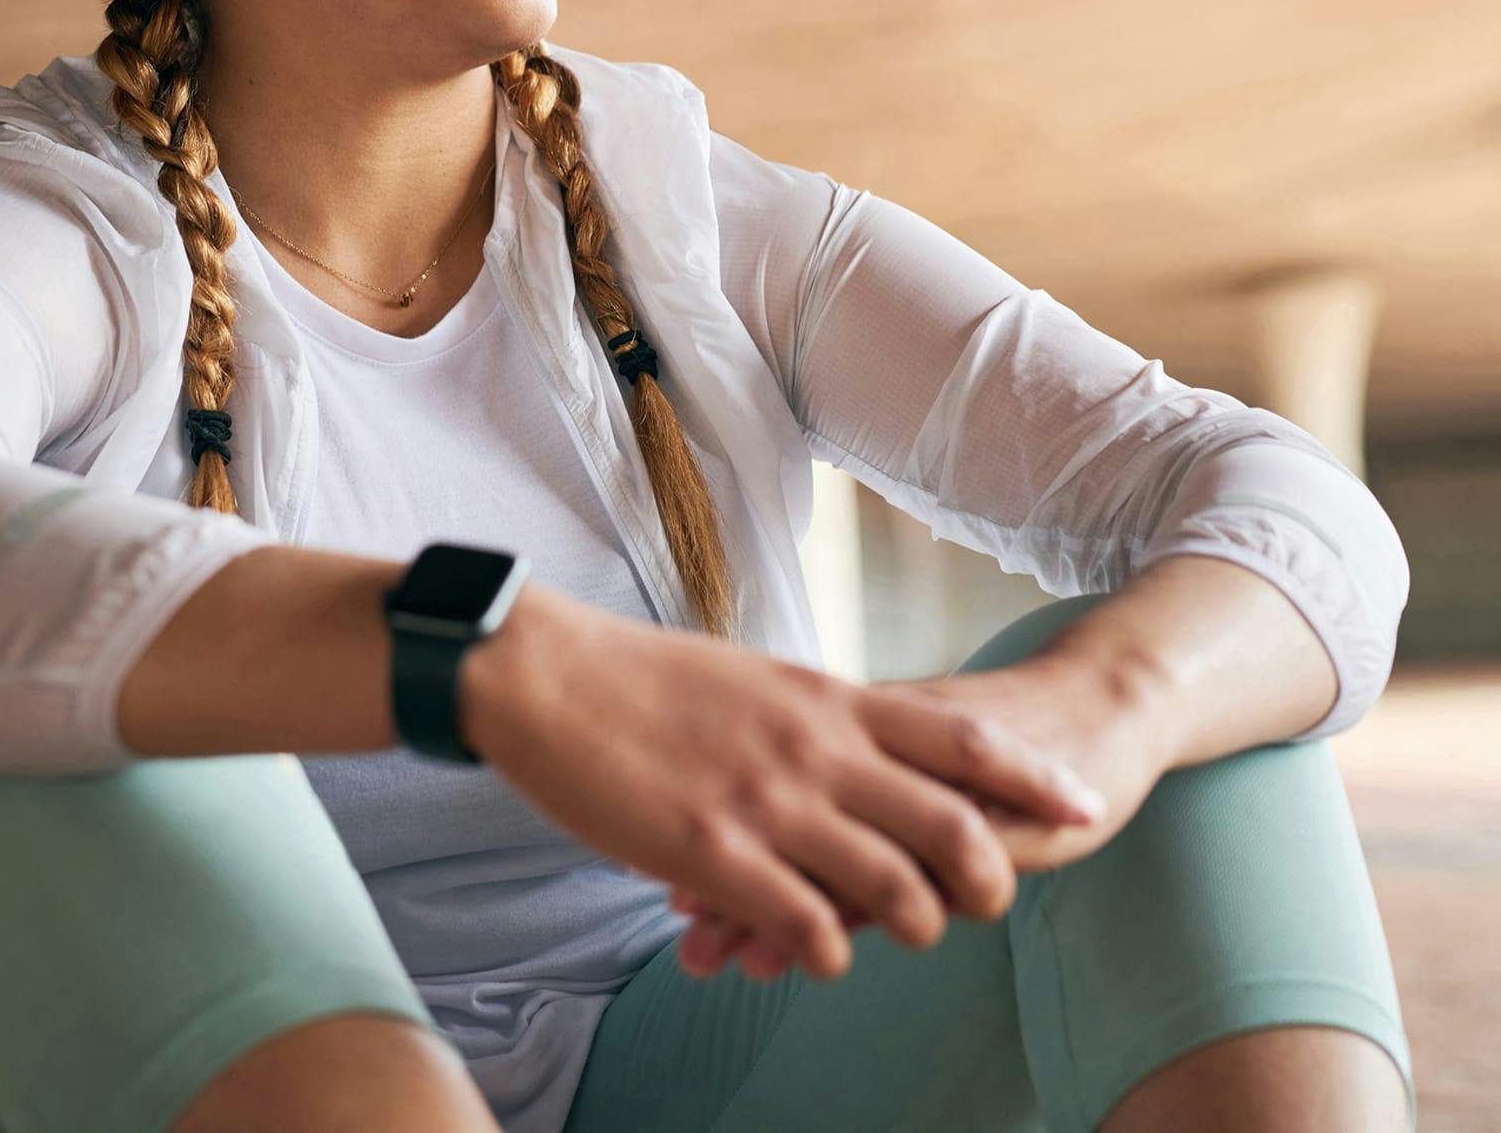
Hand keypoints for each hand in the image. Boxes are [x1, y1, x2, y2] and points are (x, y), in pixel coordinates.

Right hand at [459, 586, 1116, 981]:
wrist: (545, 675)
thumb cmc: (642, 676)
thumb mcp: (755, 678)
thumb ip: (816, 718)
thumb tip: (858, 746)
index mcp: (826, 699)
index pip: (962, 739)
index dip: (1032, 778)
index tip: (1082, 806)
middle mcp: (815, 750)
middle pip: (952, 826)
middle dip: (987, 879)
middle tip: (985, 904)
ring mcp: (767, 804)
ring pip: (893, 891)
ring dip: (908, 926)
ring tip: (893, 931)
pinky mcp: (711, 854)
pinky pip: (809, 929)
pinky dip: (826, 952)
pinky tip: (809, 947)